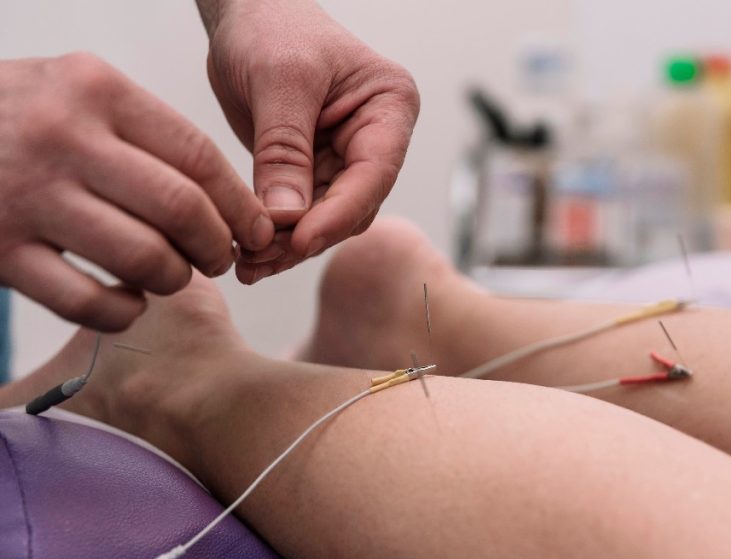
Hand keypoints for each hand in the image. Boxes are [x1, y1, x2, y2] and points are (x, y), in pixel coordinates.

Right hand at [0, 54, 273, 329]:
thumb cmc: (19, 117)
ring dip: (175, 279)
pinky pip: (89, 303)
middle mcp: (63, 139)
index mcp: (96, 90)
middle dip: (218, 246)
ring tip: (173, 276)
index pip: (198, 157)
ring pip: (144, 258)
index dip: (241, 204)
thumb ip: (145, 133)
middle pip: (182, 209)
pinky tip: (128, 301)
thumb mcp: (78, 93)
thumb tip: (230, 200)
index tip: (259, 230)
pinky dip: (124, 313)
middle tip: (220, 258)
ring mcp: (28, 197)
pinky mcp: (0, 251)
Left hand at [200, 0, 419, 282]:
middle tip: (261, 259)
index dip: (338, 213)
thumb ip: (284, 149)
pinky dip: (275, 235)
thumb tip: (285, 215)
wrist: (244, 11)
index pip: (373, 173)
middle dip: (307, 235)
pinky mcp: (313, 172)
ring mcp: (344, 158)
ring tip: (249, 264)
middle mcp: (375, 138)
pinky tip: (249, 253)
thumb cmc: (272, 25)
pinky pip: (300, 215)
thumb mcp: (279, 81)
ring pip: (325, 219)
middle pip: (352, 205)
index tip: (300, 240)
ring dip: (288, 245)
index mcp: (389, 108)